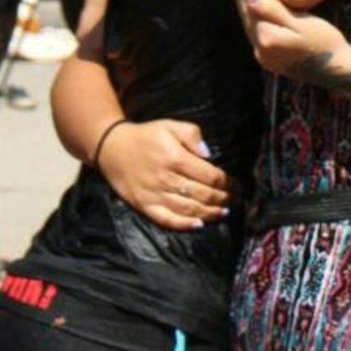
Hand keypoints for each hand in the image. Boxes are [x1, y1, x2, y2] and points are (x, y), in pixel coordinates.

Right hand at [97, 118, 229, 230]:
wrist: (112, 148)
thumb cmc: (146, 136)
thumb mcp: (170, 125)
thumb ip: (192, 135)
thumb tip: (209, 154)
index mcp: (174, 157)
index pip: (209, 175)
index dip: (227, 182)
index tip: (238, 185)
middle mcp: (166, 178)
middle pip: (202, 194)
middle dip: (223, 198)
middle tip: (236, 200)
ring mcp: (154, 194)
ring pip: (188, 209)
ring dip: (210, 213)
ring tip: (224, 212)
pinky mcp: (144, 206)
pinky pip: (166, 219)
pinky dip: (183, 225)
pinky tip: (198, 225)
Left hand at [232, 0, 350, 79]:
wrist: (338, 71)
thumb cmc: (326, 42)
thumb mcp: (302, 23)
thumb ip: (273, 10)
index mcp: (267, 39)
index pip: (252, 2)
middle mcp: (260, 49)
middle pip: (246, 11)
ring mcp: (262, 55)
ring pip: (248, 20)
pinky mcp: (268, 56)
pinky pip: (255, 28)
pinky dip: (252, 11)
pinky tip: (253, 1)